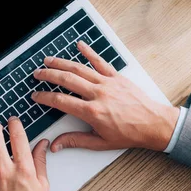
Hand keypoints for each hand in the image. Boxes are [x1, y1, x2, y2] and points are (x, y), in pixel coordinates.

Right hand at [31, 41, 179, 151]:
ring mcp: (108, 83)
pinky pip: (100, 62)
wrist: (154, 124)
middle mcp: (98, 94)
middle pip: (67, 80)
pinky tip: (80, 45)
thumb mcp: (100, 142)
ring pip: (80, 69)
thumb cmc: (130, 134)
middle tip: (37, 74)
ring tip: (49, 61)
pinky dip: (89, 52)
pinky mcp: (117, 77)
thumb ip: (76, 141)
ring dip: (62, 63)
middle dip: (49, 75)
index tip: (36, 96)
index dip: (45, 97)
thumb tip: (56, 145)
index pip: (61, 101)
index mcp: (92, 112)